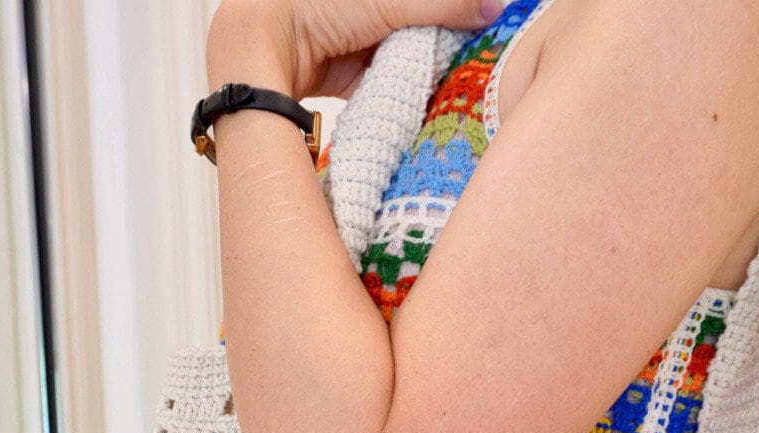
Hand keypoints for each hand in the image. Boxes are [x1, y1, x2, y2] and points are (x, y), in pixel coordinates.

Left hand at [207, 0, 504, 100]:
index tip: (487, 26)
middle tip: (474, 60)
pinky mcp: (352, 72)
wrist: (263, 52)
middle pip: (423, 25)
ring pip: (408, 54)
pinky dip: (403, 89)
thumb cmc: (312, 9)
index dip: (458, 14)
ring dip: (427, 69)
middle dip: (446, 41)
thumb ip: (445, 5)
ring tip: (452, 81)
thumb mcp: (389, 3)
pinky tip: (422, 97)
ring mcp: (360, 38)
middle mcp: (369, 9)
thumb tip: (496, 6)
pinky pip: (389, 81)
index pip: (431, 5)